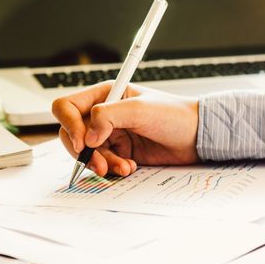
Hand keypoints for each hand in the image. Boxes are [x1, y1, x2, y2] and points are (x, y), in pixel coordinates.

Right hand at [52, 81, 199, 176]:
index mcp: (104, 95)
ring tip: (125, 166)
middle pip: (71, 133)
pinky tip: (130, 166)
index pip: (67, 106)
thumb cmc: (174, 115)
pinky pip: (102, 163)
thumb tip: (86, 136)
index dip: (69, 124)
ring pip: (86, 152)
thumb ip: (108, 116)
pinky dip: (112, 168)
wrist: (197, 137)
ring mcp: (109, 134)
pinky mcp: (118, 152)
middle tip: (99, 164)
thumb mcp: (140, 109)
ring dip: (102, 163)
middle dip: (83, 151)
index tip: (82, 142)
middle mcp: (102, 114)